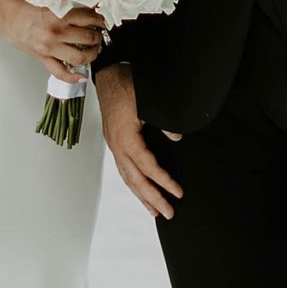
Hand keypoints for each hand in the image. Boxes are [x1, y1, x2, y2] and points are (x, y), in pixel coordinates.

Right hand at [4, 0, 105, 82]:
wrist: (6, 16)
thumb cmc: (24, 7)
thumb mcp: (49, 1)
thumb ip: (68, 7)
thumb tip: (88, 9)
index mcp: (58, 15)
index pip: (88, 18)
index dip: (99, 20)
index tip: (101, 21)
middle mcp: (55, 32)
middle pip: (88, 38)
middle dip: (98, 36)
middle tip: (99, 34)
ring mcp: (50, 47)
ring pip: (80, 57)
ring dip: (92, 54)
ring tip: (94, 50)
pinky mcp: (43, 57)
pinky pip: (60, 72)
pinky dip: (73, 77)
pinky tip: (81, 76)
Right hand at [94, 64, 182, 220]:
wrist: (108, 74)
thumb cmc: (127, 84)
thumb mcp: (149, 100)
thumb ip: (164, 121)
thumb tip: (176, 137)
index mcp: (125, 138)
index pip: (148, 167)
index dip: (164, 181)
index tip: (178, 193)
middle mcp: (117, 145)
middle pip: (135, 179)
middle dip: (152, 198)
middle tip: (168, 214)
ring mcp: (114, 145)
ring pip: (127, 177)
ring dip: (141, 195)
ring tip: (155, 211)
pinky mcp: (114, 142)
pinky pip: (124, 169)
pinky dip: (133, 183)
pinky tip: (140, 189)